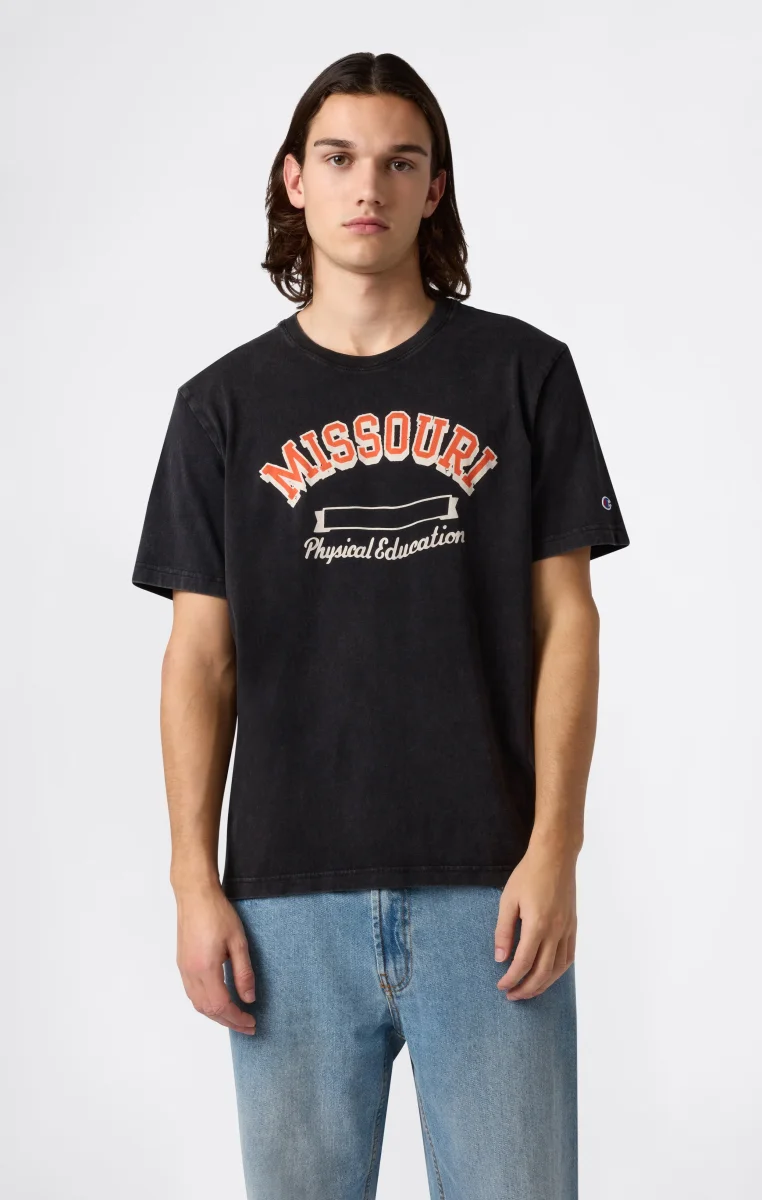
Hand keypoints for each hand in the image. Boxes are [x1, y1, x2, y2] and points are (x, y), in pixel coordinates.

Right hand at [175, 883, 256, 1033]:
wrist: (195, 895)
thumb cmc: (218, 913)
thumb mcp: (238, 942)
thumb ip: (243, 973)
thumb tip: (249, 999)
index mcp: (205, 969)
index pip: (221, 1006)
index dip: (237, 1018)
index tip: (251, 1022)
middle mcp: (190, 973)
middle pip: (207, 1010)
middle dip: (228, 1021)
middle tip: (247, 1026)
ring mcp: (184, 969)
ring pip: (197, 1004)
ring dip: (216, 1015)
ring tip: (235, 1017)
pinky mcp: (182, 963)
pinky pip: (192, 993)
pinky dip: (206, 1004)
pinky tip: (218, 1001)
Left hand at [494, 840, 576, 1000]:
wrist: (555, 856)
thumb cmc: (528, 875)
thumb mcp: (508, 900)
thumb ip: (503, 931)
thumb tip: (500, 958)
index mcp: (537, 925)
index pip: (523, 963)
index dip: (511, 979)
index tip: (501, 986)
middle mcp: (555, 931)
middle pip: (542, 972)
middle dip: (526, 988)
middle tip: (511, 995)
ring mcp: (567, 930)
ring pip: (558, 969)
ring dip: (543, 985)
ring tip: (528, 991)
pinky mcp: (573, 926)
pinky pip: (568, 957)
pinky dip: (558, 971)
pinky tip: (548, 975)